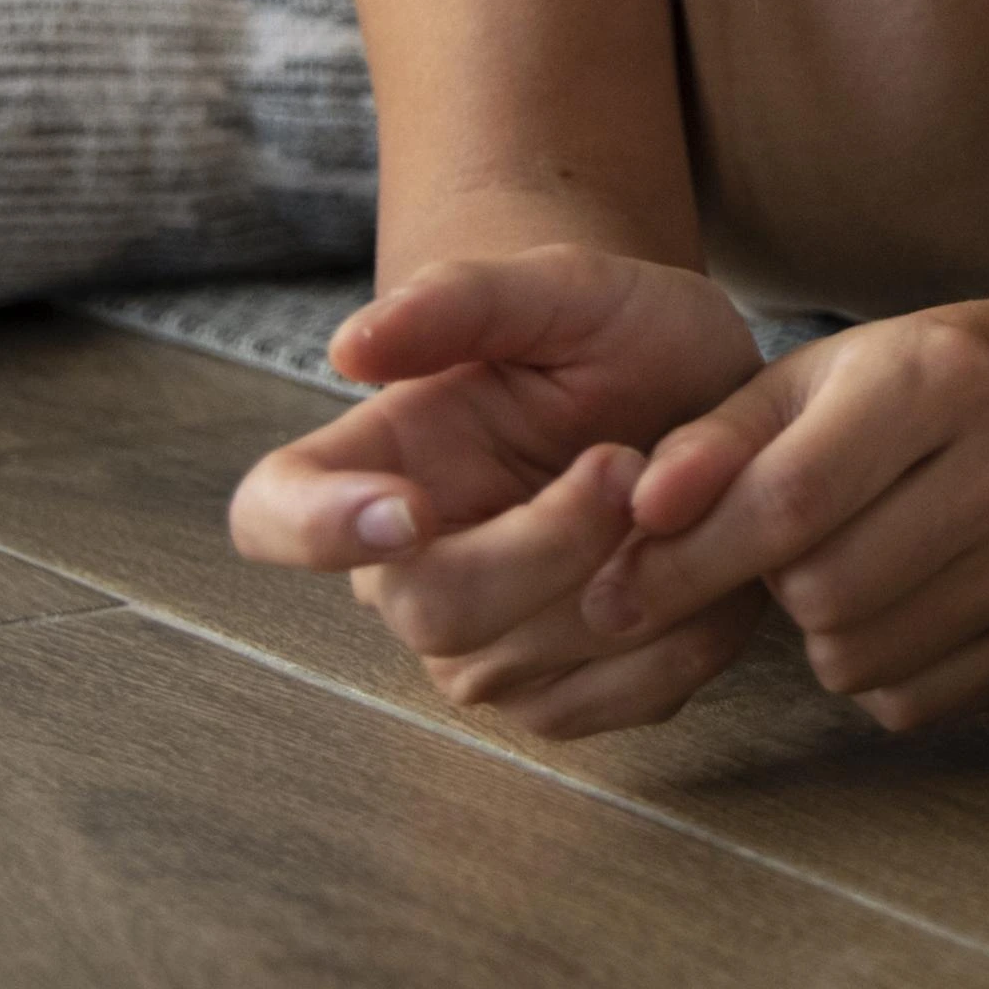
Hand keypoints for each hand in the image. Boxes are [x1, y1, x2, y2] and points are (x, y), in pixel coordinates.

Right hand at [228, 247, 767, 736]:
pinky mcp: (563, 692)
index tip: (410, 509)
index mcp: (380, 460)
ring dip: (627, 585)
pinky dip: (680, 637)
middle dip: (548, 544)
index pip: (275, 515)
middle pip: (433, 609)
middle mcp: (408, 568)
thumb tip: (350, 346)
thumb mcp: (568, 286)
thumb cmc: (623, 333)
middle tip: (628, 462)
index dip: (315, 530)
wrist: (713, 392)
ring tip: (677, 497)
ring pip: (521, 668)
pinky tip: (706, 561)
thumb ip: (464, 300)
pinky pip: (610, 702)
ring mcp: (482, 644)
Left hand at [579, 307, 988, 734]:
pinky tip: (891, 608)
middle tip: (782, 557)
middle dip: (775, 589)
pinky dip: (878, 674)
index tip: (618, 594)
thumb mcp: (783, 392)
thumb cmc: (872, 402)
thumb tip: (642, 512)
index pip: (792, 499)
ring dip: (821, 637)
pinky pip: (918, 701)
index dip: (689, 561)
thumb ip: (705, 450)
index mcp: (942, 373)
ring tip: (840, 573)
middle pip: (831, 592)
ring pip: (869, 658)